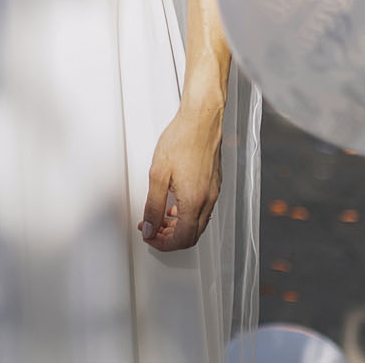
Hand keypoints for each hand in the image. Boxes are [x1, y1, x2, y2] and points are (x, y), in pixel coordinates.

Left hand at [140, 97, 223, 251]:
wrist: (201, 120)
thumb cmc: (182, 139)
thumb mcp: (157, 175)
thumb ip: (153, 205)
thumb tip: (149, 226)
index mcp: (194, 201)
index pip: (181, 239)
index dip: (163, 243)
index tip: (149, 236)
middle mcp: (208, 200)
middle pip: (192, 235)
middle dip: (170, 238)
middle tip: (152, 230)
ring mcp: (213, 192)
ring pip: (198, 223)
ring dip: (179, 226)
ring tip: (160, 217)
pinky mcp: (215, 184)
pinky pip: (203, 209)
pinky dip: (187, 214)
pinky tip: (174, 203)